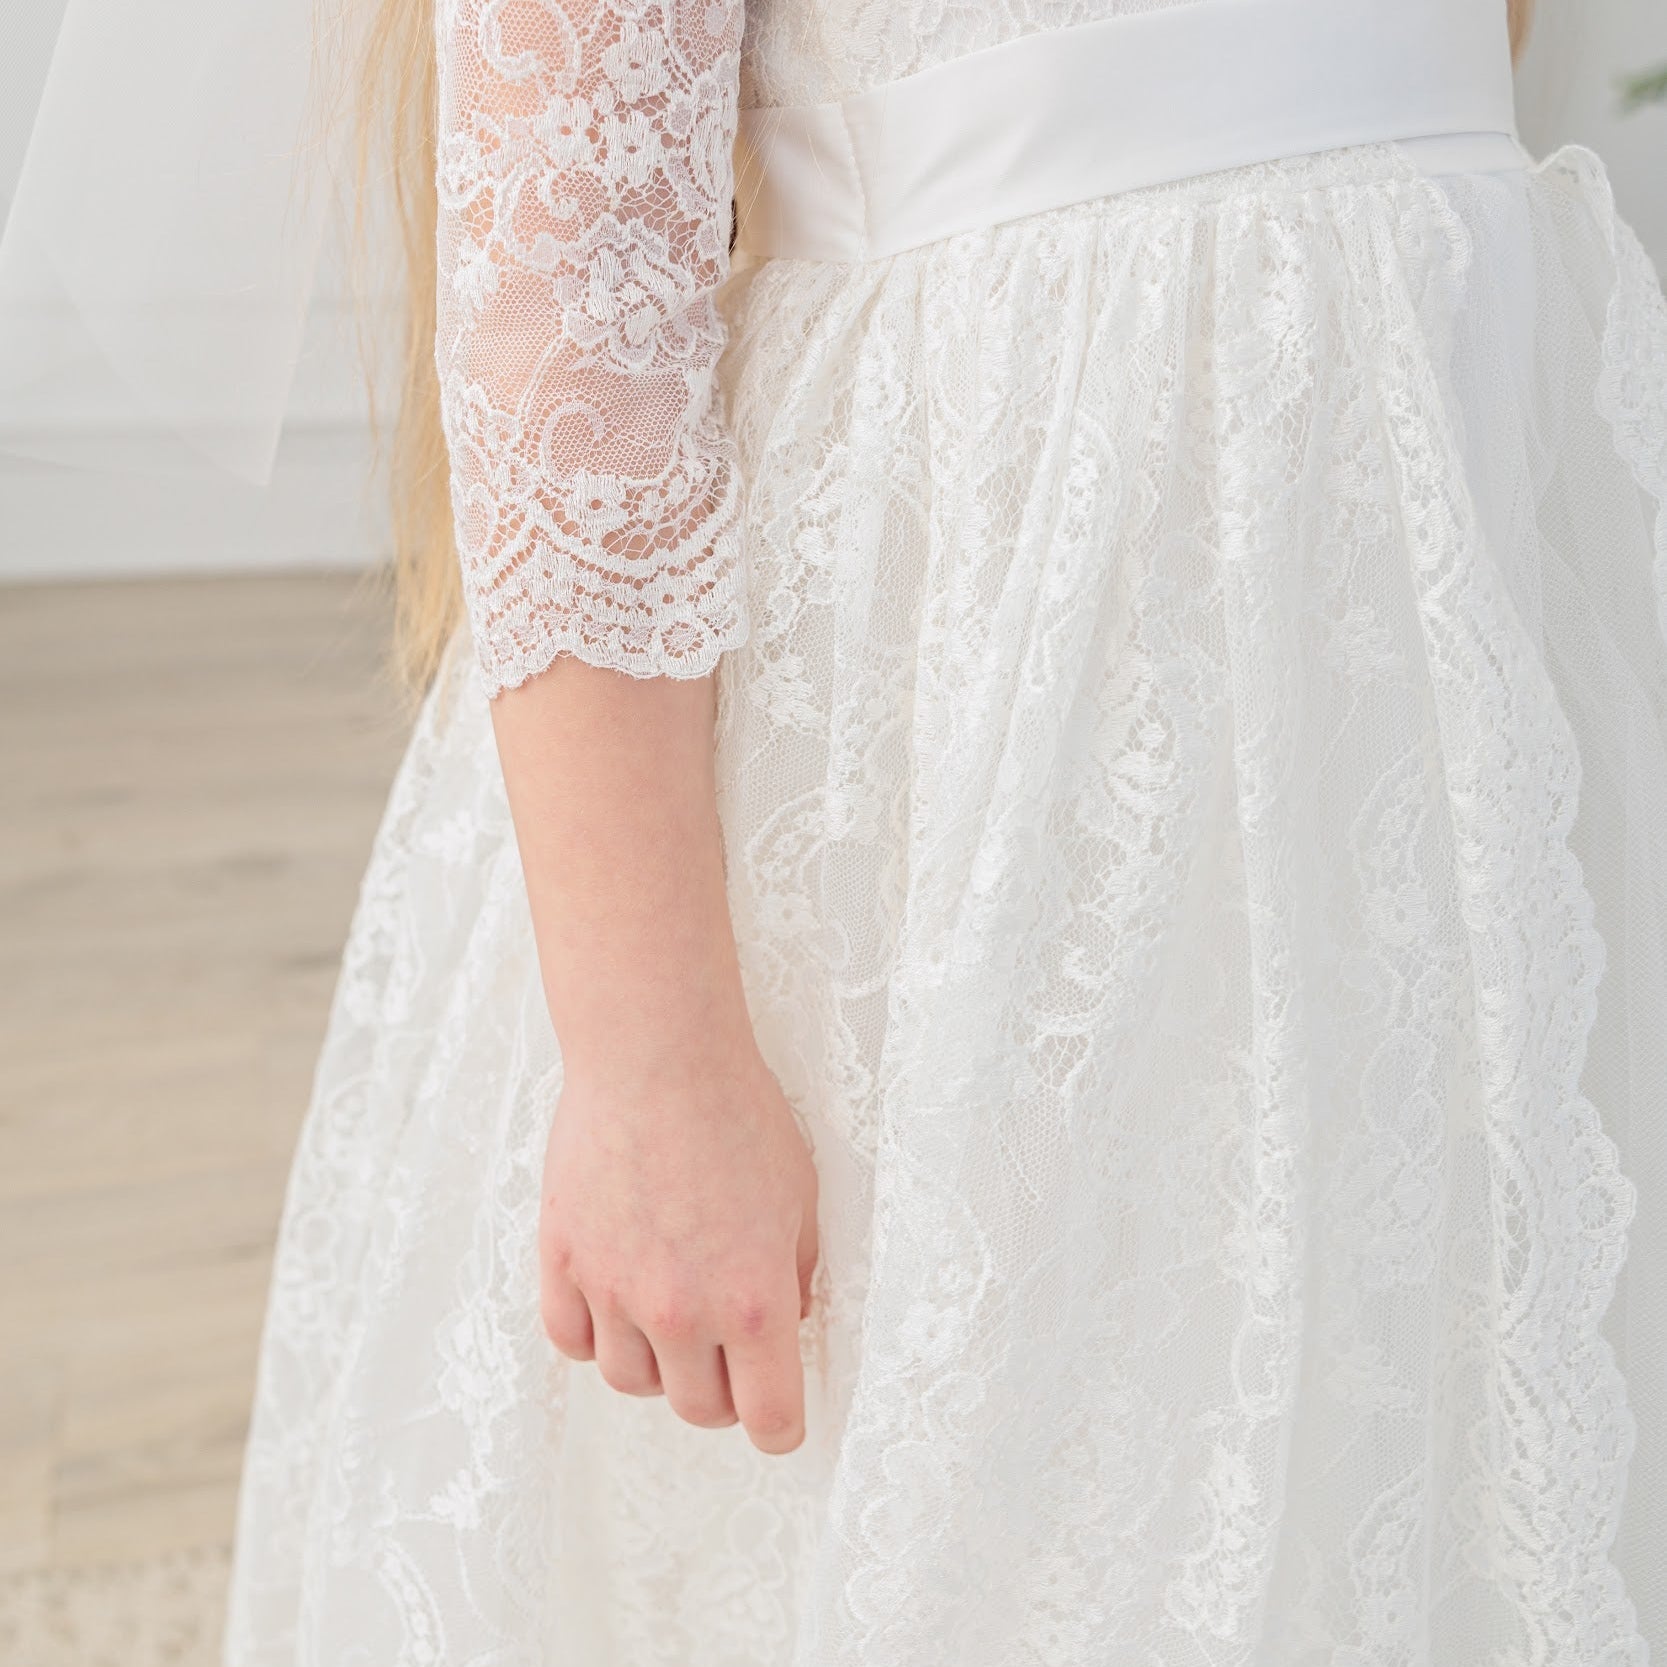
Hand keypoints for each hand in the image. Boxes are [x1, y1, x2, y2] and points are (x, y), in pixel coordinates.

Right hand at [537, 1028, 819, 1455]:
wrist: (657, 1055)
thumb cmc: (740, 1115)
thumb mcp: (799, 1197)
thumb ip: (795, 1275)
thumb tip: (785, 1324)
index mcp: (754, 1302)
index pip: (770, 1420)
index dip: (781, 1425)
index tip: (779, 1412)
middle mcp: (681, 1312)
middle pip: (700, 1410)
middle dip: (723, 1391)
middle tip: (729, 1352)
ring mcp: (614, 1291)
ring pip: (633, 1381)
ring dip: (659, 1363)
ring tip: (673, 1313)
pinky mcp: (562, 1262)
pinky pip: (573, 1341)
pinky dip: (597, 1335)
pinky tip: (618, 1300)